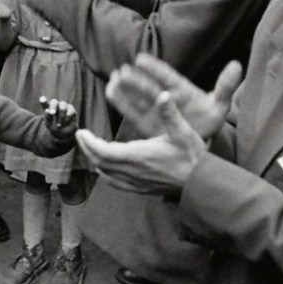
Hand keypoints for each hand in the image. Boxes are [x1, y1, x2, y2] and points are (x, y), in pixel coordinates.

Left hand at [40, 95, 77, 137]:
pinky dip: (67, 119)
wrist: (65, 134)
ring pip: (63, 107)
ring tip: (59, 125)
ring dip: (61, 117)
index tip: (42, 99)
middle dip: (53, 107)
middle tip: (52, 113)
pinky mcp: (71, 109)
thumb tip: (47, 110)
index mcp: (48, 108)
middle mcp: (56, 105)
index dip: (43, 100)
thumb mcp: (49, 124)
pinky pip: (70, 112)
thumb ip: (48, 117)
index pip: (45, 103)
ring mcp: (64, 106)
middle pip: (54, 101)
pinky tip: (65, 123)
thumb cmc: (55, 128)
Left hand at [76, 90, 206, 192]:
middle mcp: (134, 171)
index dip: (90, 143)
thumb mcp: (184, 132)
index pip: (105, 151)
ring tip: (89, 146)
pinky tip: (104, 167)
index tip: (81, 132)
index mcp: (140, 156)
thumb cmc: (193, 156)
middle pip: (100, 162)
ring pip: (106, 173)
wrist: (201, 183)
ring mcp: (136, 182)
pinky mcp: (140, 189)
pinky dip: (105, 173)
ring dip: (95, 159)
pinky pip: (115, 183)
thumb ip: (171, 114)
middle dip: (87, 148)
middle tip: (81, 135)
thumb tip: (164, 94)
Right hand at [107, 54, 241, 139]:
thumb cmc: (209, 119)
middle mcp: (165, 96)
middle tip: (122, 71)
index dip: (154, 69)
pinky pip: (132, 110)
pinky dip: (122, 102)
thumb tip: (237, 65)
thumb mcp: (220, 104)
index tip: (141, 59)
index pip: (167, 77)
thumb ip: (225, 86)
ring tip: (112, 79)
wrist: (200, 139)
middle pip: (149, 87)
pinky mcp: (146, 120)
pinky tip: (111, 92)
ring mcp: (154, 108)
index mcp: (182, 90)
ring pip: (137, 97)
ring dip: (125, 88)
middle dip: (136, 80)